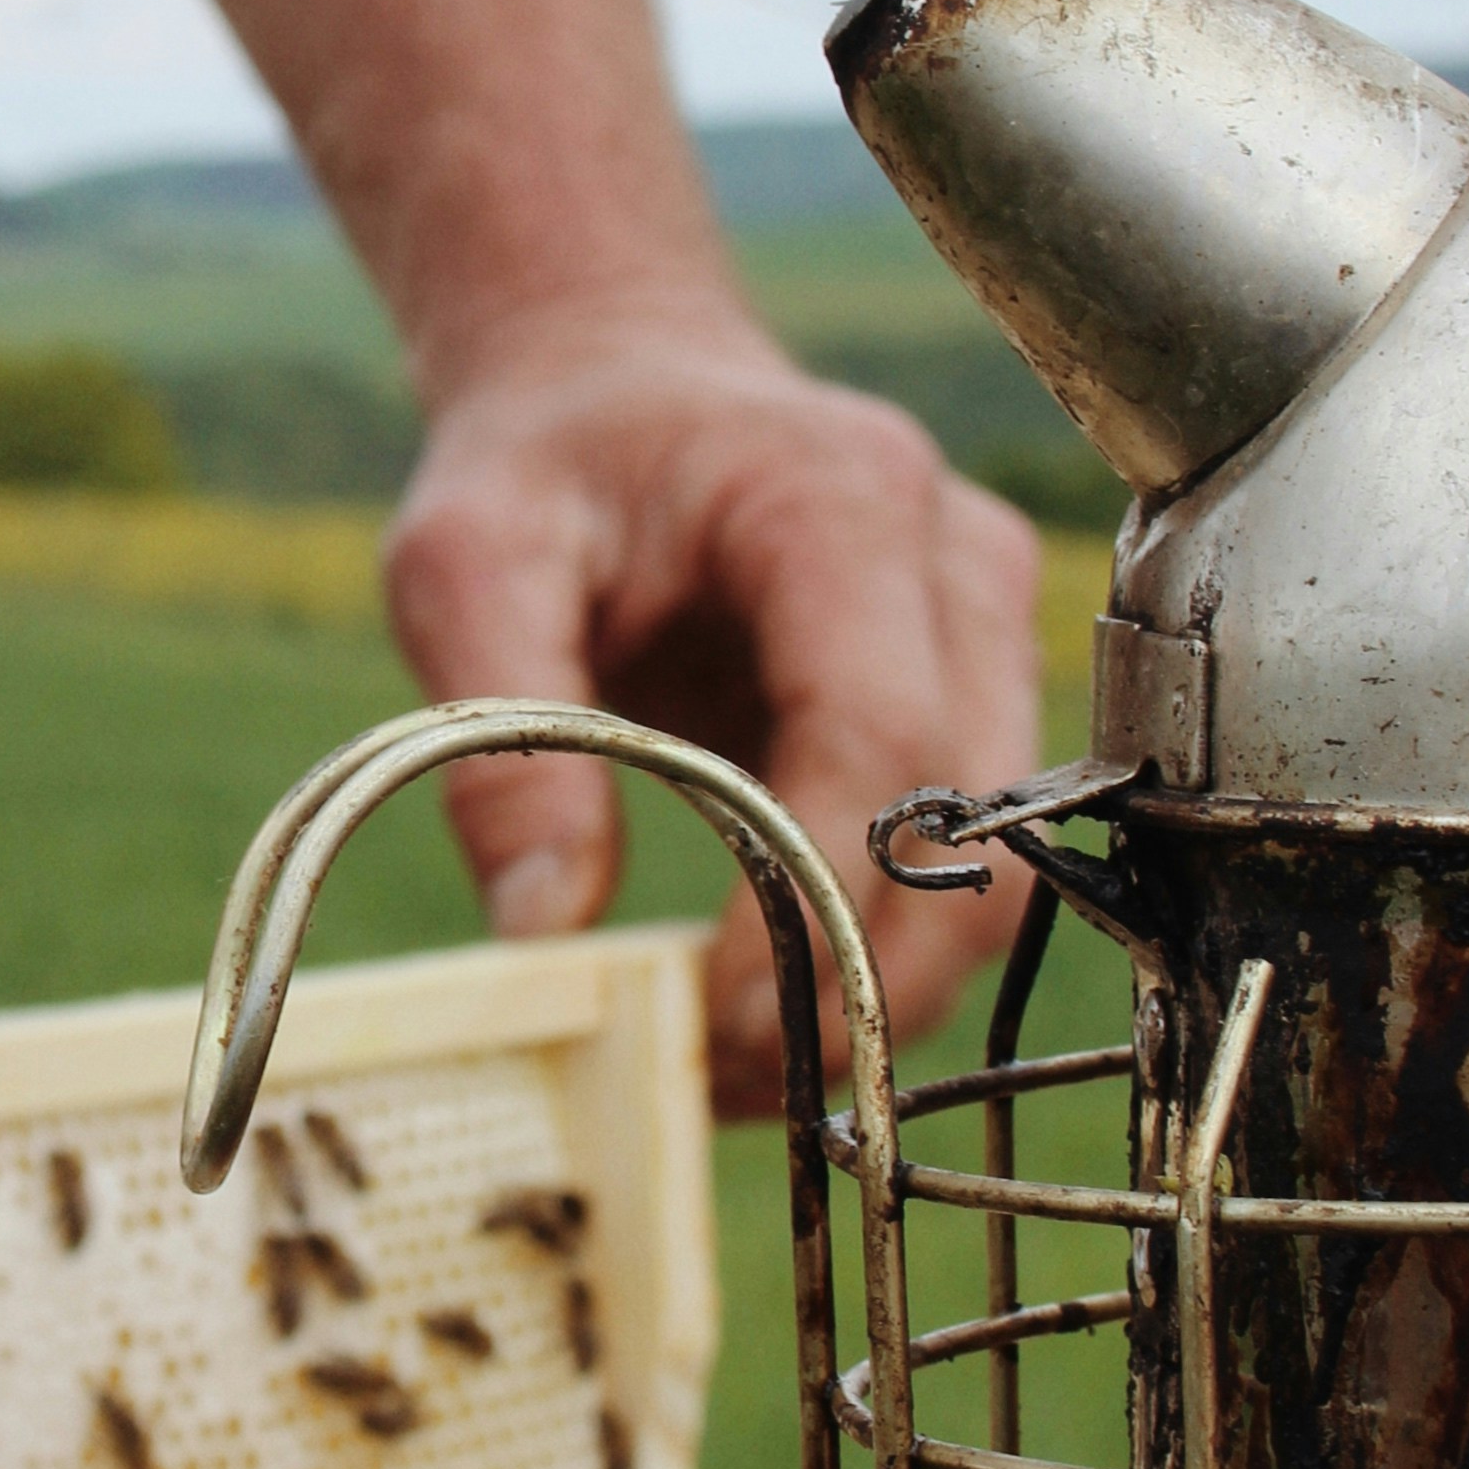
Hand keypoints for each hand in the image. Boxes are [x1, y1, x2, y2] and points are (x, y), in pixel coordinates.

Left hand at [383, 305, 1046, 1119]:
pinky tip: (779, 1001)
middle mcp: (956, 559)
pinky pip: (973, 858)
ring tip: (739, 1064)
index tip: (714, 1017)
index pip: (880, 734)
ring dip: (886, 991)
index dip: (818, 896)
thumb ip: (504, 733)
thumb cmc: (548, 463)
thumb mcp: (466, 563)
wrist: (622, 387)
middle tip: (723, 1081)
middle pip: (976, 825)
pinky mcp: (982, 691)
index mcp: (837, 499)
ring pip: (1002, 866)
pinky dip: (889, 951)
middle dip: (863, 982)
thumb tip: (544, 931)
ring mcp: (990, 629)